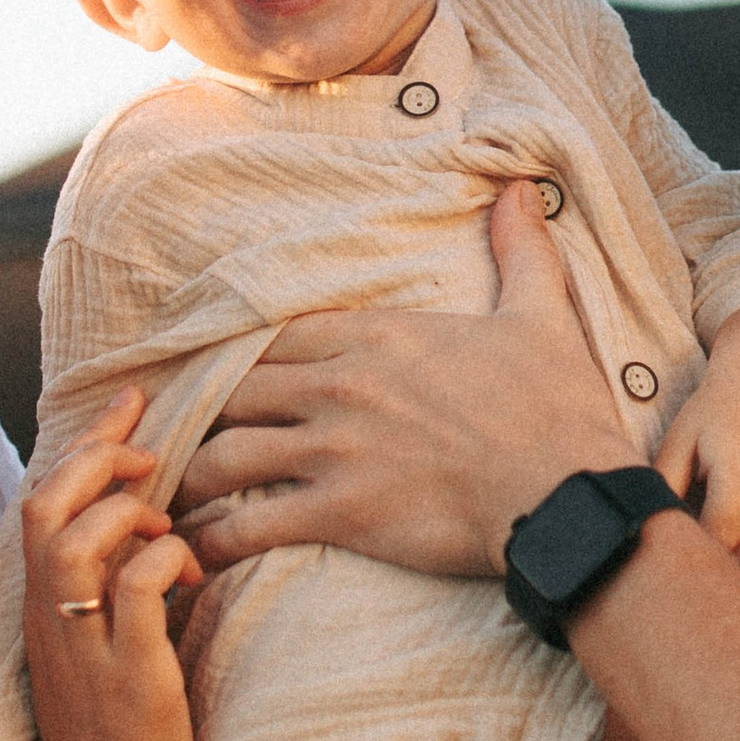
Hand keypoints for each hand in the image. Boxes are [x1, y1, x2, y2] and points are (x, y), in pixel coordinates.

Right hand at [19, 393, 202, 740]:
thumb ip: (120, 599)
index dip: (86, 447)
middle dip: (97, 458)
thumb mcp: (109, 659)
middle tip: (149, 449)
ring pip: (74, 537)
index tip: (131, 406)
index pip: (43, 504)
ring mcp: (82, 649)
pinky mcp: (127, 677)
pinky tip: (189, 574)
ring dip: (126, 511)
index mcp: (44, 613)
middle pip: (44, 505)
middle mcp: (50, 623)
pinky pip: (135, 588)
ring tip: (165, 525)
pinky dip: (165, 560)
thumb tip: (161, 537)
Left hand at [178, 182, 629, 577]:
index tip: (217, 377)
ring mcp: (335, 449)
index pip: (275, 335)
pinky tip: (191, 553)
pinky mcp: (339, 512)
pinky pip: (249, 525)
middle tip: (177, 438)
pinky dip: (211, 540)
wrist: (568, 494)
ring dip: (191, 476)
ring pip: (225, 454)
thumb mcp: (541, 314)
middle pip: (234, 390)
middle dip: (201, 415)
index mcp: (379, 335)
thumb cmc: (558, 410)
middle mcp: (342, 385)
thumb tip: (520, 187)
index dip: (239, 358)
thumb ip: (520, 250)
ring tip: (171, 497)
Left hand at [657, 308, 739, 580]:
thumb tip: (648, 521)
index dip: (701, 553)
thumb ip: (665, 481)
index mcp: (738, 469)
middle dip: (726, 569)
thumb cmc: (712, 410)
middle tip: (702, 570)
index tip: (682, 558)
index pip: (722, 534)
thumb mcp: (680, 439)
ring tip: (726, 568)